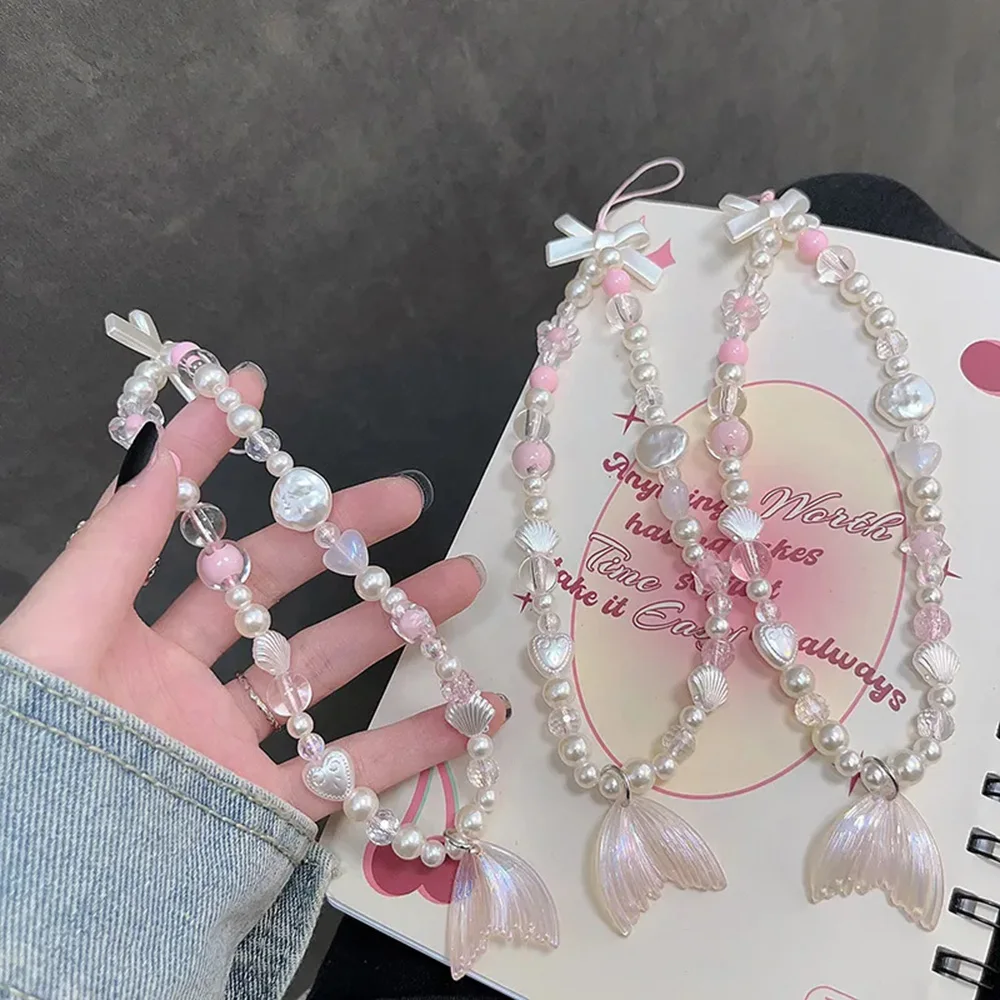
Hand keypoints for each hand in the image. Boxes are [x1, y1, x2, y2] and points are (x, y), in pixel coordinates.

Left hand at [0, 368, 503, 819]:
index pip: (189, 535)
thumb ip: (117, 528)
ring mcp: (228, 749)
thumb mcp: (61, 626)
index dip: (218, 463)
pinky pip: (351, 775)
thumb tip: (165, 424)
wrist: (41, 909)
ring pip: (330, 676)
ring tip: (464, 584)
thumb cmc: (36, 755)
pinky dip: (417, 745)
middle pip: (282, 597)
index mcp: (124, 637)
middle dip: (346, 543)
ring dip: (400, 627)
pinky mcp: (262, 814)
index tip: (262, 396)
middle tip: (408, 501)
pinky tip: (473, 710)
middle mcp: (182, 686)